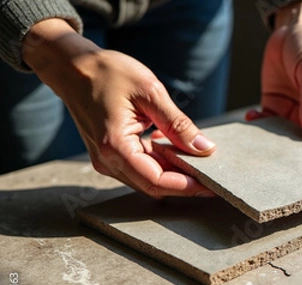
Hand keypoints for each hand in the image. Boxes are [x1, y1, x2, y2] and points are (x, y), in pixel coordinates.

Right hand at [23, 19, 214, 197]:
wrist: (73, 67)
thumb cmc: (108, 73)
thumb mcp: (150, 92)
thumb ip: (178, 124)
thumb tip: (204, 148)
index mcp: (116, 146)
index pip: (156, 181)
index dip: (186, 187)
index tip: (211, 186)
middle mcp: (108, 160)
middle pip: (153, 186)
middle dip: (185, 185)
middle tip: (214, 178)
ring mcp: (107, 160)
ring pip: (147, 179)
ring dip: (174, 175)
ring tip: (200, 164)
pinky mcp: (110, 155)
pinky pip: (140, 168)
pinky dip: (161, 164)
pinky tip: (177, 151)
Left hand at [246, 0, 301, 143]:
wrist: (293, 26)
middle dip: (293, 153)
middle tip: (278, 160)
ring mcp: (294, 112)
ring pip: (284, 136)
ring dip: (272, 140)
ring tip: (260, 140)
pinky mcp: (276, 105)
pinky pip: (267, 122)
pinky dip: (259, 124)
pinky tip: (252, 118)